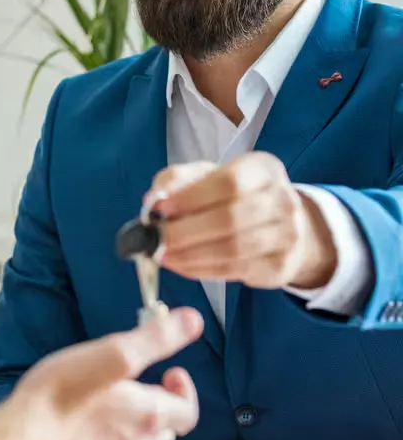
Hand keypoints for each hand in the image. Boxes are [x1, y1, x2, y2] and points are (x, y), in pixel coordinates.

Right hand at [0, 308, 201, 439]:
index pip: (188, 412)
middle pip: (167, 431)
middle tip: (147, 385)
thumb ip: (154, 339)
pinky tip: (88, 419)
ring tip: (119, 401)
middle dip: (164, 406)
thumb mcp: (112, 355)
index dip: (185, 391)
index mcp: (149, 415)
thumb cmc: (63, 397)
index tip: (171, 370)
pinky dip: (112, 434)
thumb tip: (193, 319)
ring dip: (139, 423)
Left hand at [149, 153, 335, 289]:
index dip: (190, 198)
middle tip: (155, 240)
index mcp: (262, 169)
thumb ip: (178, 181)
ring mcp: (287, 234)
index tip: (160, 209)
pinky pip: (235, 270)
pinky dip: (201, 270)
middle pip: (230, 219)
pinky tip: (181, 265)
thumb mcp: (206, 177)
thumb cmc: (233, 197)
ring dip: (190, 255)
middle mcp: (282, 200)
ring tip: (162, 255)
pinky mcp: (280, 265)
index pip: (228, 183)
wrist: (280, 226)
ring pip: (232, 249)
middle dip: (185, 233)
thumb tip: (152, 200)